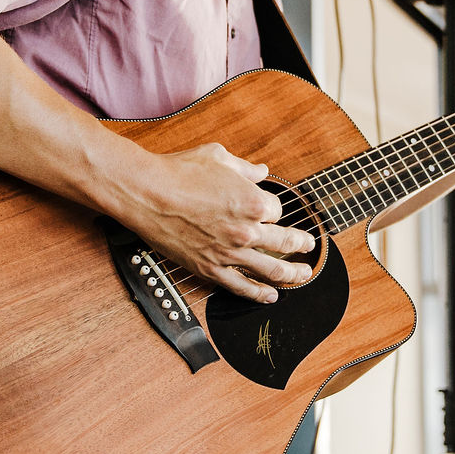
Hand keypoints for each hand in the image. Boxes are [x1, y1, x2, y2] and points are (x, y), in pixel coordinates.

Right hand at [118, 143, 314, 303]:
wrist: (146, 193)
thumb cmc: (179, 172)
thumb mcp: (219, 157)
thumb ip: (245, 168)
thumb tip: (261, 171)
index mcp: (252, 202)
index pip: (278, 209)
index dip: (274, 208)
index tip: (270, 208)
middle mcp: (246, 231)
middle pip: (285, 242)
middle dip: (301, 245)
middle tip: (308, 247)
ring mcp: (229, 253)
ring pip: (272, 270)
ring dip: (292, 274)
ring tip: (302, 275)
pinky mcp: (210, 268)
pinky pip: (241, 287)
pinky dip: (259, 294)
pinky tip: (271, 296)